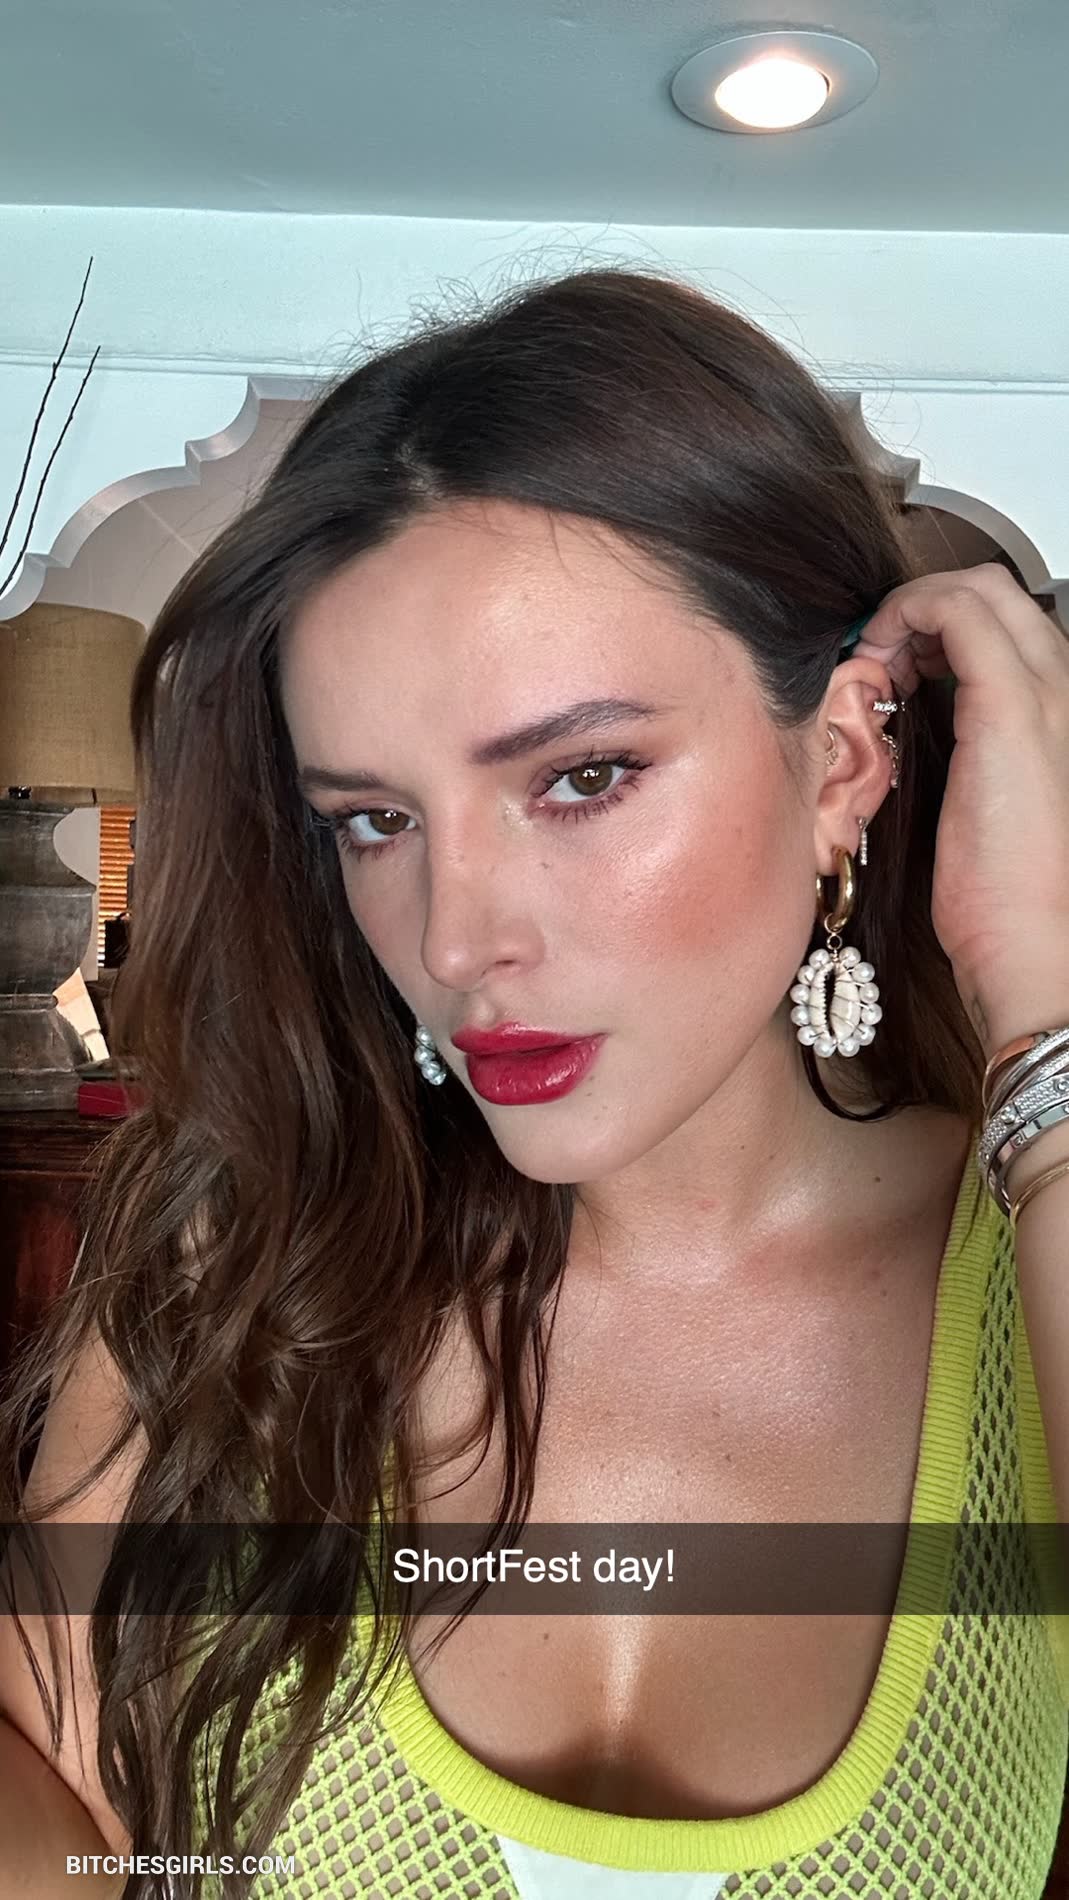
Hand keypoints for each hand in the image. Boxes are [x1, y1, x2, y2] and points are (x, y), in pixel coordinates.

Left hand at [849, 563, 1068, 1055]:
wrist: (1031, 939)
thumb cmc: (1005, 894)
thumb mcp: (982, 805)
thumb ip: (964, 753)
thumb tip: (911, 724)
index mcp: (1061, 712)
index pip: (1007, 623)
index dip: (942, 627)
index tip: (898, 667)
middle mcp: (1064, 688)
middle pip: (996, 591)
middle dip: (925, 606)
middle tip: (881, 655)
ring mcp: (1046, 690)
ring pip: (979, 589)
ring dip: (913, 608)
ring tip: (879, 660)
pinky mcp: (1009, 704)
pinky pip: (956, 612)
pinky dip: (906, 615)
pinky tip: (879, 659)